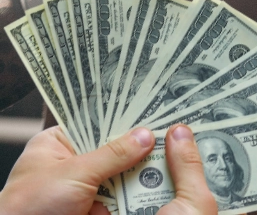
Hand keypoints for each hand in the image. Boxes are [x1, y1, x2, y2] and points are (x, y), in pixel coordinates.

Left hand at [0, 125, 216, 214]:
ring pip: (121, 172)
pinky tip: (158, 183)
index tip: (153, 110)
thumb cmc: (29, 206)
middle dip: (138, 145)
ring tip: (170, 157)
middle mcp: (72, 162)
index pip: (96, 122)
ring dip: (141, 170)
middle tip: (168, 134)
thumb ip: (113, 154)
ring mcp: (84, 187)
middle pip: (113, 147)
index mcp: (58, 143)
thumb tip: (145, 136)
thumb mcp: (74, 173)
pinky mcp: (94, 207)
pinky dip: (137, 193)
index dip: (123, 116)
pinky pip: (122, 195)